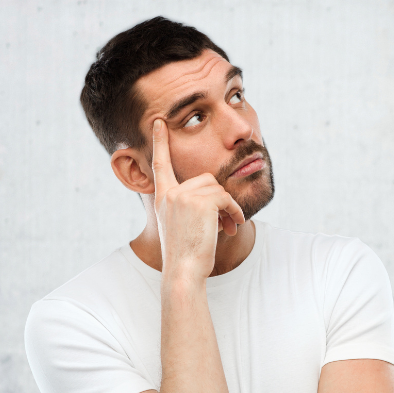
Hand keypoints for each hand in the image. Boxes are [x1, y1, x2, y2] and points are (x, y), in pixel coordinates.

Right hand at [151, 119, 244, 280]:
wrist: (184, 270)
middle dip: (220, 199)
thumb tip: (218, 195)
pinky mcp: (200, 202)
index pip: (160, 164)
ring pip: (218, 188)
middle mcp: (170, 193)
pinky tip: (233, 226)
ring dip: (229, 208)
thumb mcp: (184, 224)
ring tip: (229, 226)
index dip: (160, 142)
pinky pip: (226, 198)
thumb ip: (192, 205)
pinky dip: (234, 212)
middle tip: (228, 221)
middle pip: (206, 179)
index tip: (158, 122)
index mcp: (162, 197)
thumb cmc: (187, 253)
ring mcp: (183, 196)